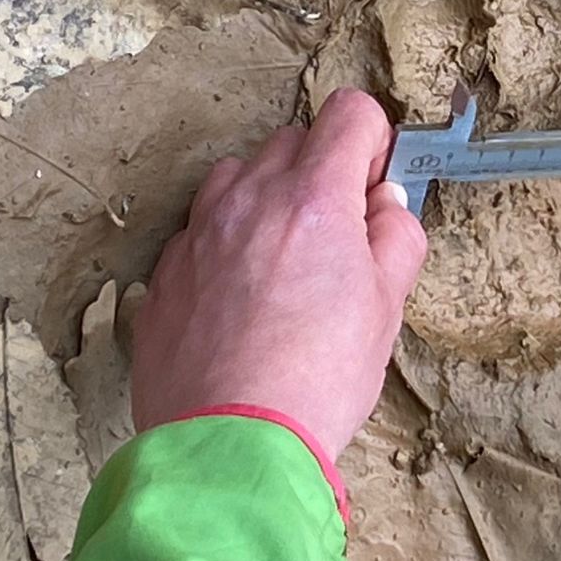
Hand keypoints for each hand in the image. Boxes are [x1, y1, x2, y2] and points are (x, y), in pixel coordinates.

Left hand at [132, 90, 427, 458]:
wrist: (230, 446)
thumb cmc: (316, 381)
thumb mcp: (386, 309)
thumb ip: (395, 238)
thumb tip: (386, 205)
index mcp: (313, 199)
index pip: (349, 114)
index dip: (373, 143)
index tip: (375, 185)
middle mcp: (248, 200)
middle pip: (292, 141)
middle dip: (322, 173)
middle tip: (339, 236)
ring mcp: (198, 234)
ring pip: (237, 179)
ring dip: (267, 201)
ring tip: (285, 265)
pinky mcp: (165, 274)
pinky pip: (201, 232)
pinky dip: (227, 246)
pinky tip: (244, 301)